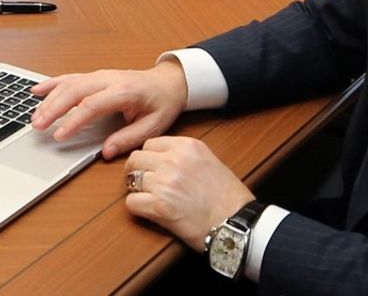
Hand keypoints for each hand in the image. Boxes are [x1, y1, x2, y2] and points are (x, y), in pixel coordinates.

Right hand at [30, 60, 188, 159]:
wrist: (168, 82)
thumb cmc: (161, 103)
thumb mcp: (153, 126)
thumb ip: (129, 138)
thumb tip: (106, 151)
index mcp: (124, 91)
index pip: (92, 105)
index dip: (73, 120)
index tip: (59, 135)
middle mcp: (108, 80)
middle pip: (74, 91)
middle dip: (53, 108)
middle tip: (38, 127)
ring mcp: (100, 76)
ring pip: (68, 83)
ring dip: (49, 99)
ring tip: (34, 117)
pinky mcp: (94, 76)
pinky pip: (70, 78)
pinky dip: (52, 84)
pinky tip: (36, 92)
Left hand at [124, 136, 253, 249]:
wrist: (237, 222)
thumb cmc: (228, 197)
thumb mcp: (209, 161)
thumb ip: (184, 155)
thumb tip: (160, 159)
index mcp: (187, 146)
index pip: (151, 143)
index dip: (148, 158)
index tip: (151, 168)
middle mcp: (173, 160)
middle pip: (136, 159)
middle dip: (136, 171)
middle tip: (143, 184)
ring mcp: (164, 183)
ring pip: (130, 180)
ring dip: (136, 190)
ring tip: (149, 198)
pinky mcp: (159, 206)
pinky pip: (131, 202)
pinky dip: (137, 208)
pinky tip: (150, 211)